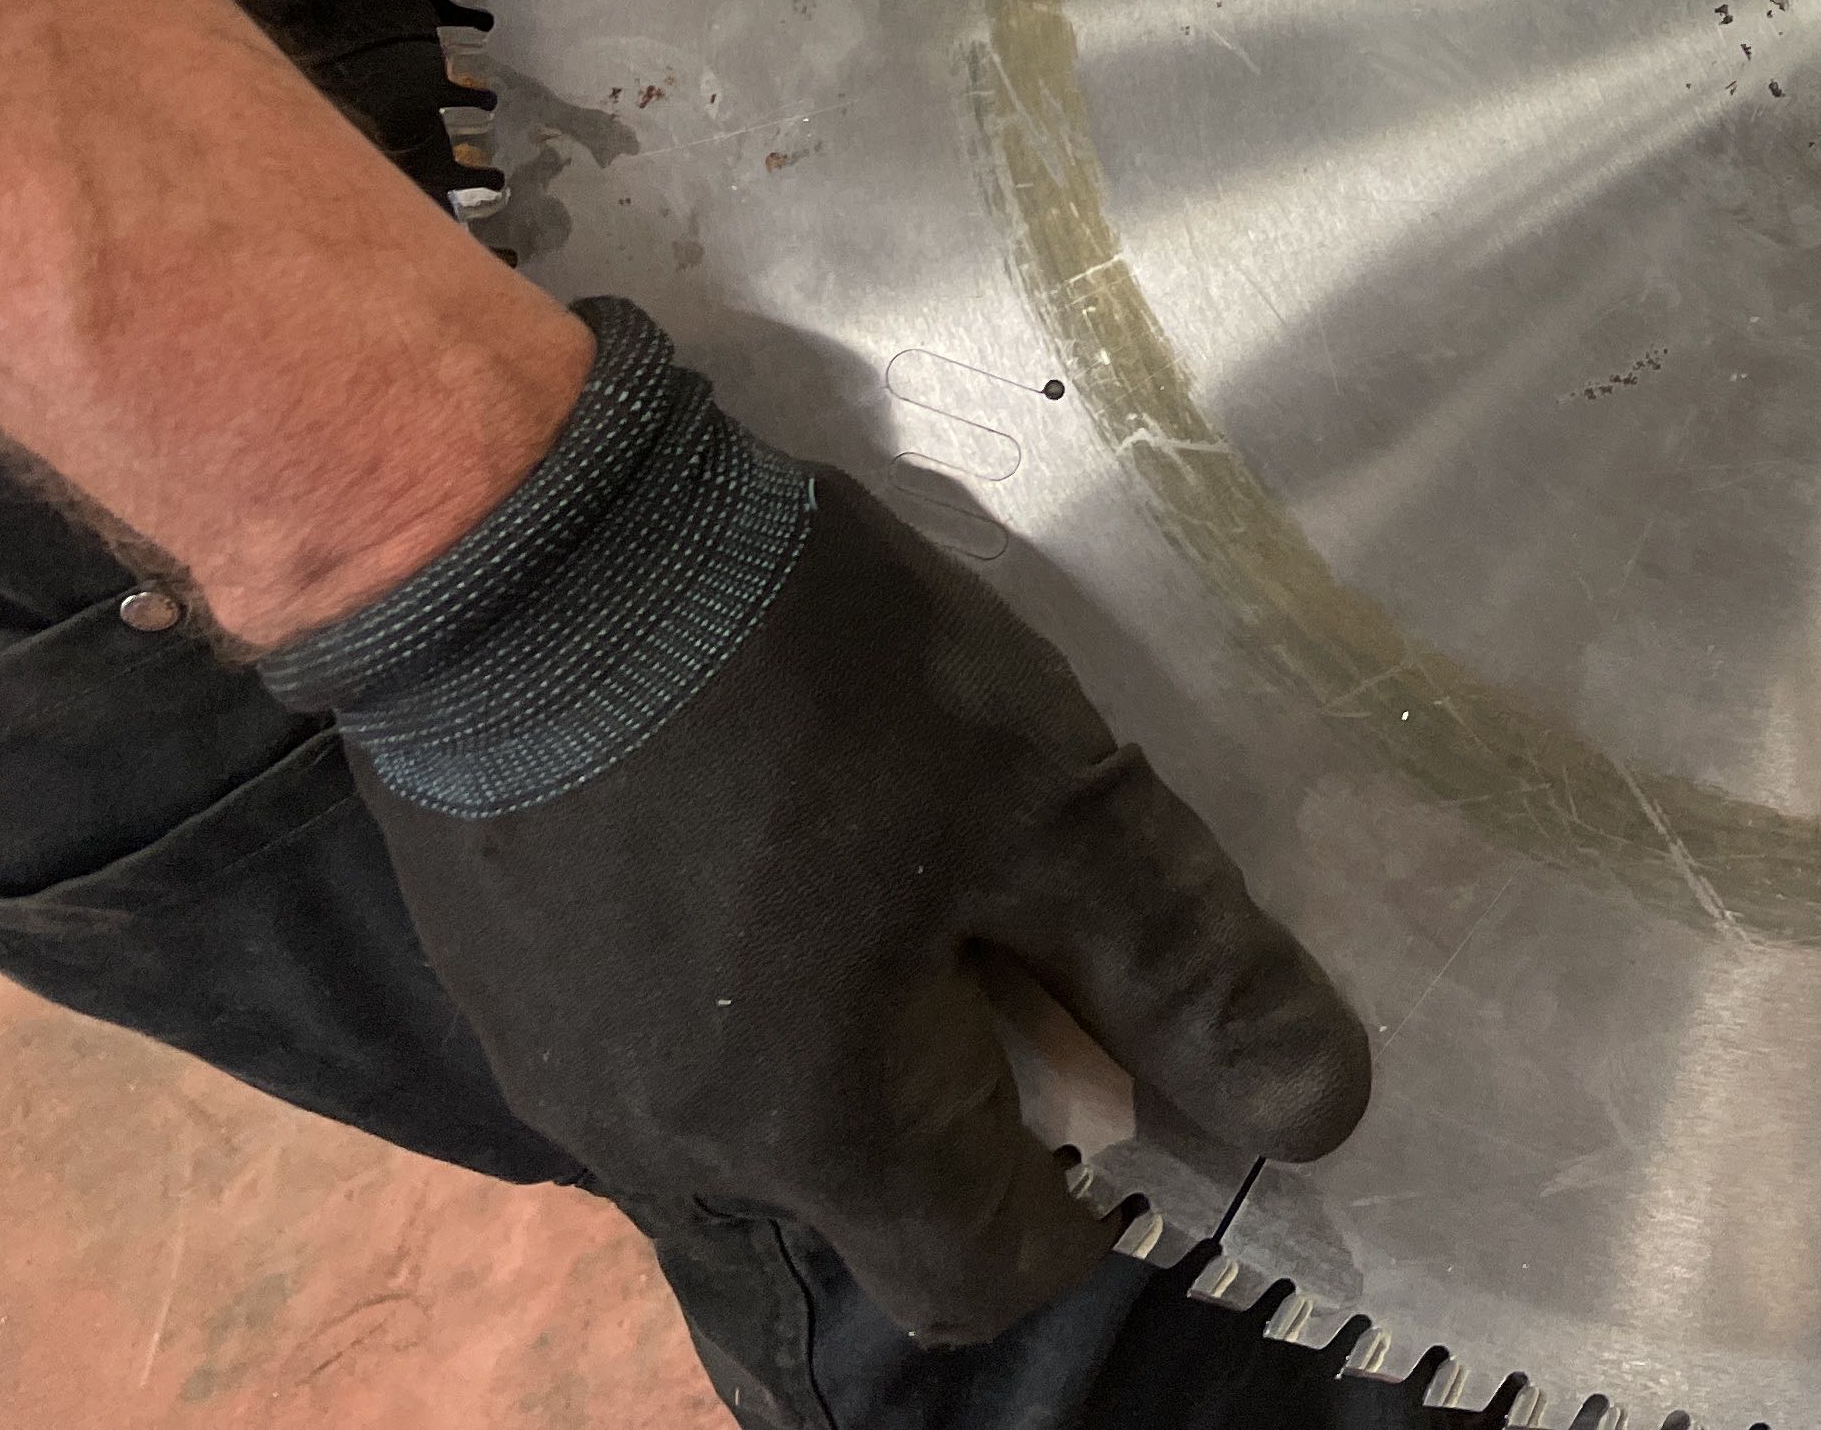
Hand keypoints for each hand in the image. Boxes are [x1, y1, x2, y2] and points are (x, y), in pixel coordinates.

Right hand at [261, 300, 1369, 1345]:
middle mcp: (674, 1158)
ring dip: (851, 1021)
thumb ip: (1182, 965)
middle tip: (995, 895)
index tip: (1114, 1031)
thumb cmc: (802, 674)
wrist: (506, 546)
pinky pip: (668, 1038)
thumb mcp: (1048, 795)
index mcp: (820, 1139)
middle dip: (972, 1082)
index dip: (1089, 1183)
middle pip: (879, 1193)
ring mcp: (564, 1076)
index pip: (992, 1273)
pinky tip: (754, 819)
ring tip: (872, 837)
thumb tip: (1318, 1115)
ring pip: (769, 1113)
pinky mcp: (502, 982)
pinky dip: (742, 974)